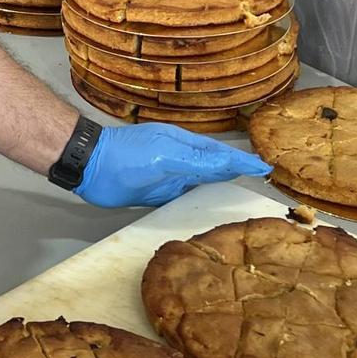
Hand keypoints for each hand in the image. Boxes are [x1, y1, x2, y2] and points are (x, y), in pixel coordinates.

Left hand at [76, 122, 270, 208]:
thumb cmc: (126, 157)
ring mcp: (170, 176)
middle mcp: (181, 159)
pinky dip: (200, 203)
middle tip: (261, 183)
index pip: (222, 154)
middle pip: (215, 168)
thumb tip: (230, 164)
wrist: (90, 167)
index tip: (266, 168)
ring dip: (221, 189)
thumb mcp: (165, 156)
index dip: (243, 162)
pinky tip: (209, 212)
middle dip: (238, 173)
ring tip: (243, 198)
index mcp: (185, 144)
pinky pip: (186, 199)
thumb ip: (197, 161)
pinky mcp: (159, 194)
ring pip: (203, 184)